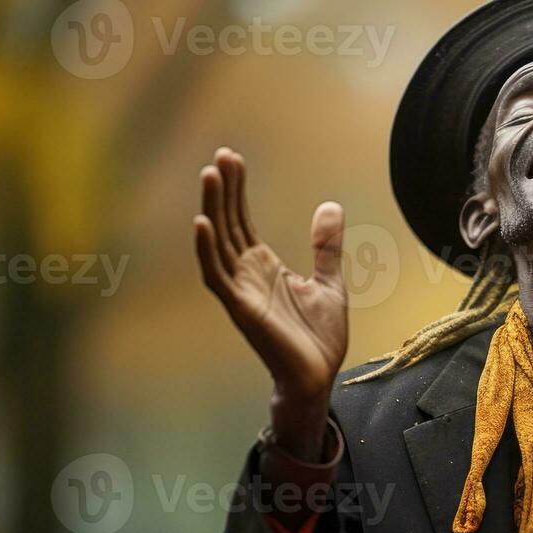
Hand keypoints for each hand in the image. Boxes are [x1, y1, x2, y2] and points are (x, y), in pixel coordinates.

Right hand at [194, 148, 347, 459]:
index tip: (232, 159)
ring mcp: (241, 291)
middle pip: (229, 223)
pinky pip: (217, 275)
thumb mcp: (329, 281)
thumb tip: (330, 205)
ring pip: (218, 242)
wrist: (319, 376)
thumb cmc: (318, 336)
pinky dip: (207, 249)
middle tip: (220, 156)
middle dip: (224, 190)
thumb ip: (325, 245)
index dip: (237, 190)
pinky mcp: (241, 308)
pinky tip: (202, 222)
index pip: (243, 220)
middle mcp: (246, 274)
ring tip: (209, 175)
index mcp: (264, 267)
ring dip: (212, 209)